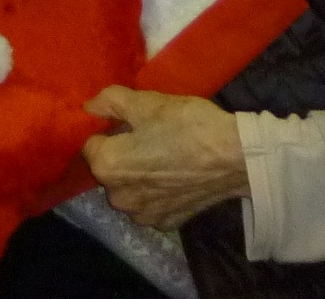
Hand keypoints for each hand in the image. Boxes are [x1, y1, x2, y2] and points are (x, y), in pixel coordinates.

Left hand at [80, 87, 247, 231]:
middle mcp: (118, 197)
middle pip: (108, 170)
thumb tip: (88, 108)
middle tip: (148, 136)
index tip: (127, 123)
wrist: (236, 158)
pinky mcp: (166, 223)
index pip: (89, 144)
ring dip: (137, 176)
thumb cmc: (187, 125)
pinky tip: (175, 176)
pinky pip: (149, 204)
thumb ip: (109, 102)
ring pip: (128, 189)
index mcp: (107, 166)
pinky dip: (157, 193)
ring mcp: (143, 214)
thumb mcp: (145, 102)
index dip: (106, 130)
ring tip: (163, 156)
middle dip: (120, 154)